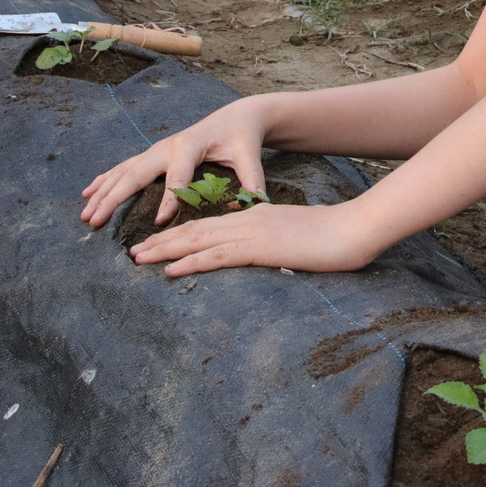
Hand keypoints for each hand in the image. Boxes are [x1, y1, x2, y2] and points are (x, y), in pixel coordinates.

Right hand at [80, 99, 271, 227]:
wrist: (236, 117)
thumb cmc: (242, 138)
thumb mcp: (250, 156)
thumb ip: (253, 180)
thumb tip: (258, 205)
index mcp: (191, 146)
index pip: (178, 176)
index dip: (170, 199)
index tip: (160, 223)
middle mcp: (168, 146)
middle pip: (136, 173)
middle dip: (114, 198)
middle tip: (95, 221)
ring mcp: (157, 149)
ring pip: (124, 171)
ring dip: (103, 192)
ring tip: (85, 213)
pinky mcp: (153, 154)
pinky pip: (124, 168)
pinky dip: (105, 180)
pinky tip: (88, 193)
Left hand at [129, 199, 380, 277]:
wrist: (352, 228)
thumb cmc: (332, 237)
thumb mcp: (296, 238)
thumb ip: (275, 244)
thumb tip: (265, 255)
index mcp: (254, 217)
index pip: (209, 226)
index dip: (180, 236)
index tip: (157, 244)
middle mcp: (246, 221)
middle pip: (195, 231)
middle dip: (162, 242)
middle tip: (133, 252)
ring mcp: (251, 233)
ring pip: (197, 241)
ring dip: (165, 251)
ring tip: (138, 259)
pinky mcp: (258, 248)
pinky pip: (216, 256)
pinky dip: (189, 262)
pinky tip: (170, 270)